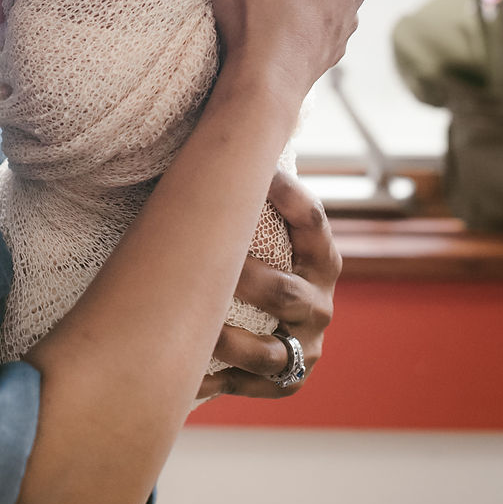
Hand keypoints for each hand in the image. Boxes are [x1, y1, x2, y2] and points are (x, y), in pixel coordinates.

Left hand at [196, 167, 341, 400]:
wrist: (276, 327)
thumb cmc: (253, 256)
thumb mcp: (262, 226)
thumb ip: (250, 187)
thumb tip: (222, 117)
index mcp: (321, 259)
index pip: (314, 224)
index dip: (289, 197)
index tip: (258, 172)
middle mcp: (319, 304)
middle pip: (285, 293)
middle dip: (243, 279)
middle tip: (204, 264)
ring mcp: (303, 348)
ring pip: (267, 352)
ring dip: (225, 341)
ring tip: (188, 328)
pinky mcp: (282, 383)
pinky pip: (247, 386)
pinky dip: (213, 379)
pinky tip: (181, 373)